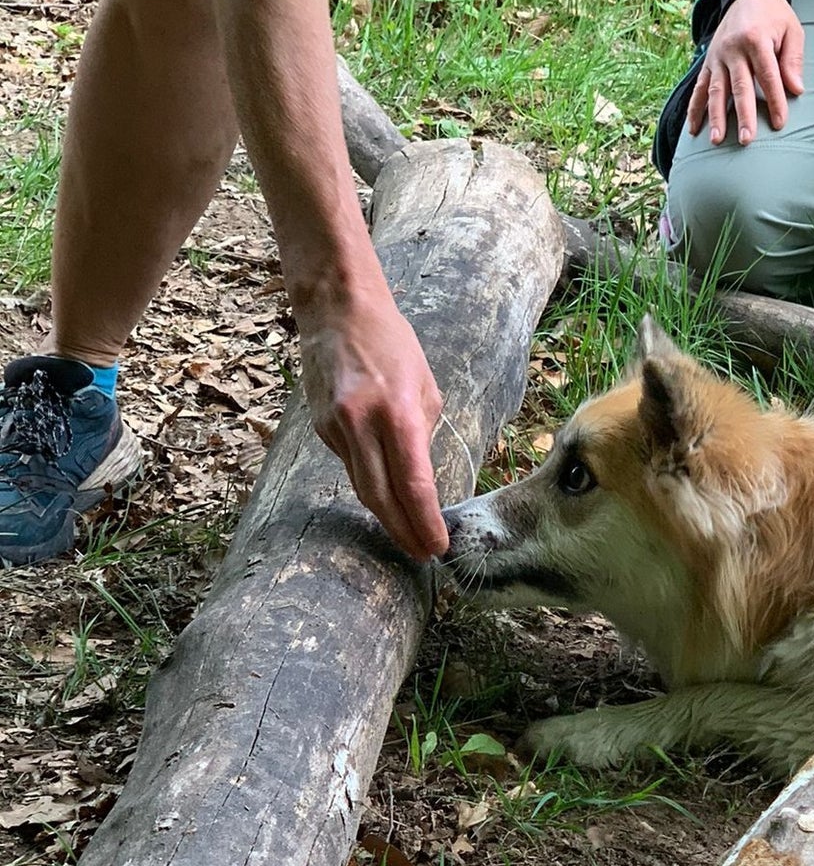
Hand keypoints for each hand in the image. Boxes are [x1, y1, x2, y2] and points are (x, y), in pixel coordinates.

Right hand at [295, 274, 447, 561]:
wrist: (337, 311)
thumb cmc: (392, 344)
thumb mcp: (425, 387)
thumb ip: (423, 433)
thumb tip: (421, 476)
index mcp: (396, 413)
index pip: (413, 484)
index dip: (425, 521)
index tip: (439, 545)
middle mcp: (361, 425)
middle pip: (381, 497)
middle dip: (404, 531)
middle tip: (423, 554)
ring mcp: (335, 428)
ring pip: (361, 486)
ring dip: (386, 516)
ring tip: (408, 537)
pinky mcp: (320, 427)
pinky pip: (350, 464)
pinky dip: (370, 482)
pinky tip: (385, 494)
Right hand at [686, 0, 804, 145]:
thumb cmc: (775, 17)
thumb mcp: (792, 31)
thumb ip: (793, 60)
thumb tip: (796, 90)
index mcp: (756, 39)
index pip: (767, 75)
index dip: (775, 100)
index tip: (780, 123)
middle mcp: (733, 48)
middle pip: (740, 87)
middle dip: (743, 115)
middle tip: (747, 140)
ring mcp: (717, 56)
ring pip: (715, 90)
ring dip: (715, 116)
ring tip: (716, 140)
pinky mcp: (708, 61)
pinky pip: (699, 88)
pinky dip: (695, 109)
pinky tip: (694, 129)